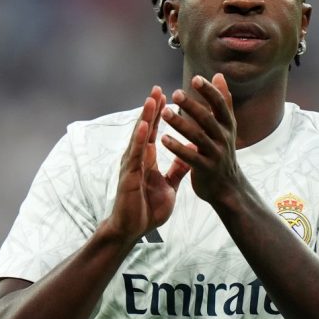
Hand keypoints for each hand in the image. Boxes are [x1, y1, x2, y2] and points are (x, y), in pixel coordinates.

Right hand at [109, 86, 190, 241]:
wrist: (133, 229)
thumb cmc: (148, 209)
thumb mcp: (169, 186)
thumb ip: (177, 170)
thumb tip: (190, 154)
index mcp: (146, 160)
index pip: (152, 132)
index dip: (158, 115)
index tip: (165, 96)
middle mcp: (137, 159)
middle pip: (144, 129)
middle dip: (151, 109)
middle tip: (157, 88)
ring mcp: (131, 166)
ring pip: (138, 137)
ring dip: (144, 118)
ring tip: (151, 100)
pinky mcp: (129, 176)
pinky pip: (135, 156)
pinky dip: (139, 140)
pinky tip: (144, 127)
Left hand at [160, 74, 243, 204]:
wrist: (228, 187)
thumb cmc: (222, 151)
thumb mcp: (227, 126)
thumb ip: (223, 102)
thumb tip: (219, 75)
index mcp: (228, 125)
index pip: (220, 104)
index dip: (209, 91)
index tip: (195, 79)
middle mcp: (224, 138)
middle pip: (207, 119)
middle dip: (192, 106)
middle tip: (176, 94)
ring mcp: (215, 154)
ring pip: (197, 136)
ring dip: (180, 124)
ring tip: (164, 113)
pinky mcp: (206, 169)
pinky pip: (190, 157)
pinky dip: (177, 147)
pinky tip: (163, 139)